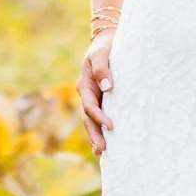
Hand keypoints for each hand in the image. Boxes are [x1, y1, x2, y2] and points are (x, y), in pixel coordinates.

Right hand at [78, 33, 114, 152]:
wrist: (108, 42)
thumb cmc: (105, 47)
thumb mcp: (101, 53)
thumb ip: (102, 69)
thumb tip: (107, 87)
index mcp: (85, 85)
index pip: (90, 105)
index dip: (98, 116)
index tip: (111, 126)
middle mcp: (88, 95)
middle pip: (89, 119)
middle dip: (94, 134)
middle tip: (102, 149)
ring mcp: (95, 99)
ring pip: (93, 122)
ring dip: (96, 137)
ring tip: (101, 152)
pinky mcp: (103, 101)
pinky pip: (101, 118)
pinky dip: (102, 130)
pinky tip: (109, 144)